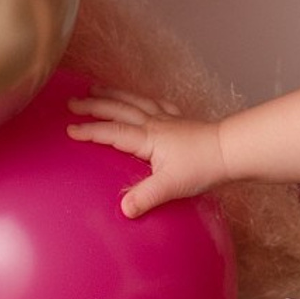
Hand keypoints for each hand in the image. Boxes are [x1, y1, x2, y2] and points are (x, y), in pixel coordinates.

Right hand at [68, 89, 227, 216]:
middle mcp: (154, 123)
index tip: (69, 129)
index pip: (112, 132)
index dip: (90, 130)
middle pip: (118, 109)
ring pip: (134, 102)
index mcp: (147, 138)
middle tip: (72, 101)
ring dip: (113, 95)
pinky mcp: (179, 120)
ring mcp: (167, 119)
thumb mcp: (170, 186)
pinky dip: (142, 100)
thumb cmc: (201, 167)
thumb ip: (145, 197)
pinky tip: (141, 101)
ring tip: (96, 89)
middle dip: (94, 105)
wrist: (230, 150)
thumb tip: (123, 210)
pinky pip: (155, 104)